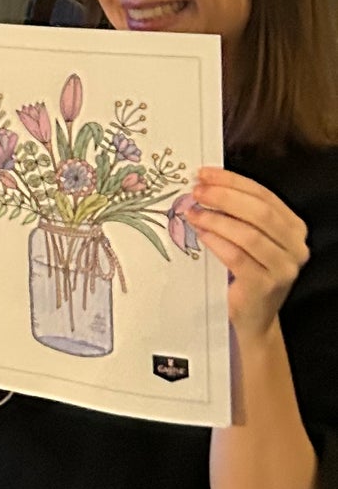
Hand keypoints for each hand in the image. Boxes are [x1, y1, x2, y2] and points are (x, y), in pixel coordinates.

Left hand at [185, 168, 308, 339]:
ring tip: (193, 213)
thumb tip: (205, 183)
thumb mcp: (249, 236)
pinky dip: (216, 241)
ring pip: (249, 234)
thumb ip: (238, 212)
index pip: (264, 195)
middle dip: (224, 197)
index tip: (204, 174)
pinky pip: (238, 257)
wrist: (252, 314)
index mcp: (294, 228)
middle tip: (197, 192)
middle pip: (260, 212)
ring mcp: (283, 269)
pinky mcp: (265, 286)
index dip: (232, 181)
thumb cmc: (247, 269)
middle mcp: (296, 247)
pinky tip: (201, 233)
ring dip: (216, 219)